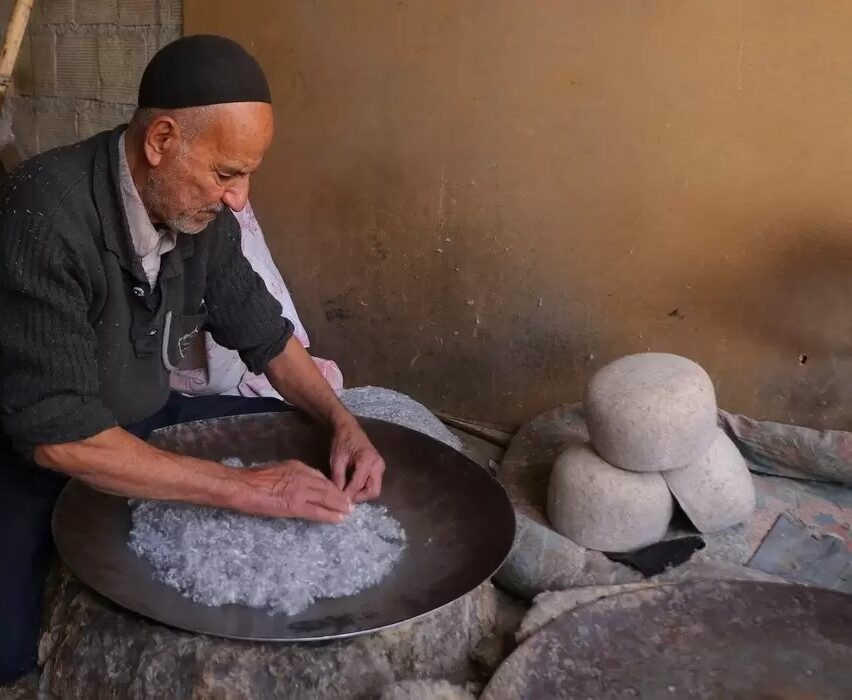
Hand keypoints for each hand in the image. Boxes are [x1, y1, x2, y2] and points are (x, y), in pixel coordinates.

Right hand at [229, 459, 352, 522]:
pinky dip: (330, 515)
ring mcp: (301, 491)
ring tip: (349, 512)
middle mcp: (304, 477)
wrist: (244, 486)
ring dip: (340, 506)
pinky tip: (339, 519)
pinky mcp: (296, 506)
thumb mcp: (278, 469)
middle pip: (328, 487)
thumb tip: (300, 484)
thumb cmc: (254, 479)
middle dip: (340, 496)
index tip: (338, 493)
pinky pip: (318, 511)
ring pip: (327, 498)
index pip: (321, 478)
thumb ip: (292, 475)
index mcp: (298, 467)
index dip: (331, 487)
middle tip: (350, 504)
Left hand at [329, 417, 385, 502]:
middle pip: (373, 491)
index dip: (348, 495)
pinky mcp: (378, 468)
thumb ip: (338, 479)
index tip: (337, 501)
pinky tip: (351, 486)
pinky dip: (363, 488)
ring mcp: (380, 467)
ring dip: (361, 494)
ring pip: (374, 489)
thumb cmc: (341, 442)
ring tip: (347, 493)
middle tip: (345, 498)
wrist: (347, 429)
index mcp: (368, 460)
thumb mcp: (336, 461)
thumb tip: (337, 497)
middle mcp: (378, 465)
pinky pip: (373, 484)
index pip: (358, 485)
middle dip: (359, 498)